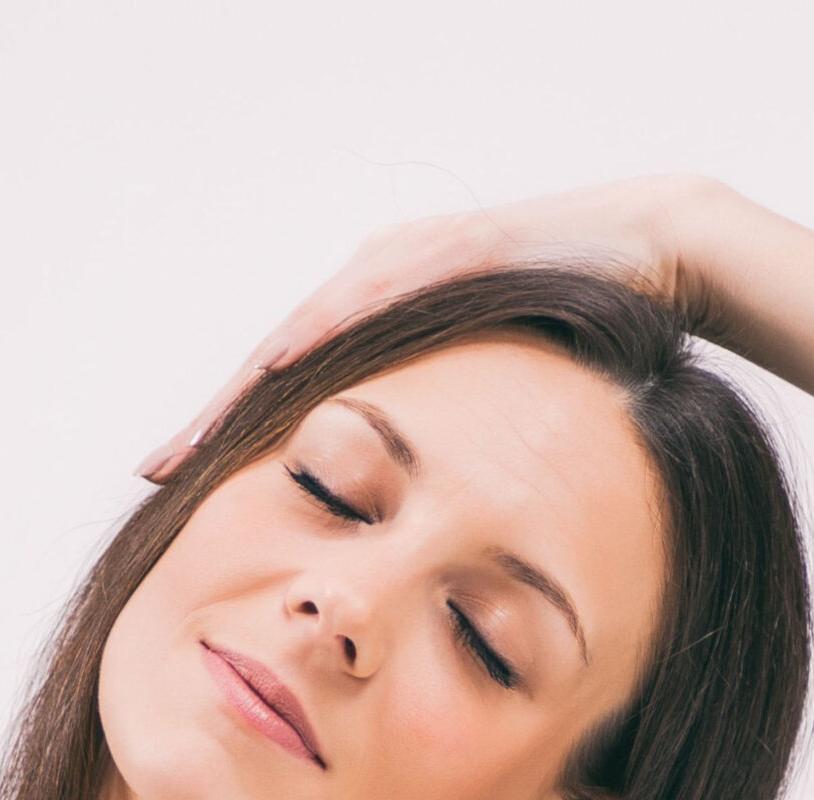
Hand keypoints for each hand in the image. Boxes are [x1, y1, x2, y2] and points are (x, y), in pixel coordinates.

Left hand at [136, 175, 725, 480]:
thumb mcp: (492, 414)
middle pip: (278, 365)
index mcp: (381, 334)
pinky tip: (286, 366)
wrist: (657, 257)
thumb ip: (446, 458)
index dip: (230, 441)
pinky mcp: (452, 248)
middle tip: (156, 470)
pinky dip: (329, 330)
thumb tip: (408, 538)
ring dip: (251, 383)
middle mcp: (379, 290)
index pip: (289, 394)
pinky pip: (379, 294)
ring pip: (311, 332)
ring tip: (199, 435)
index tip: (175, 488)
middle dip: (215, 420)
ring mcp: (411, 262)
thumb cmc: (577, 347)